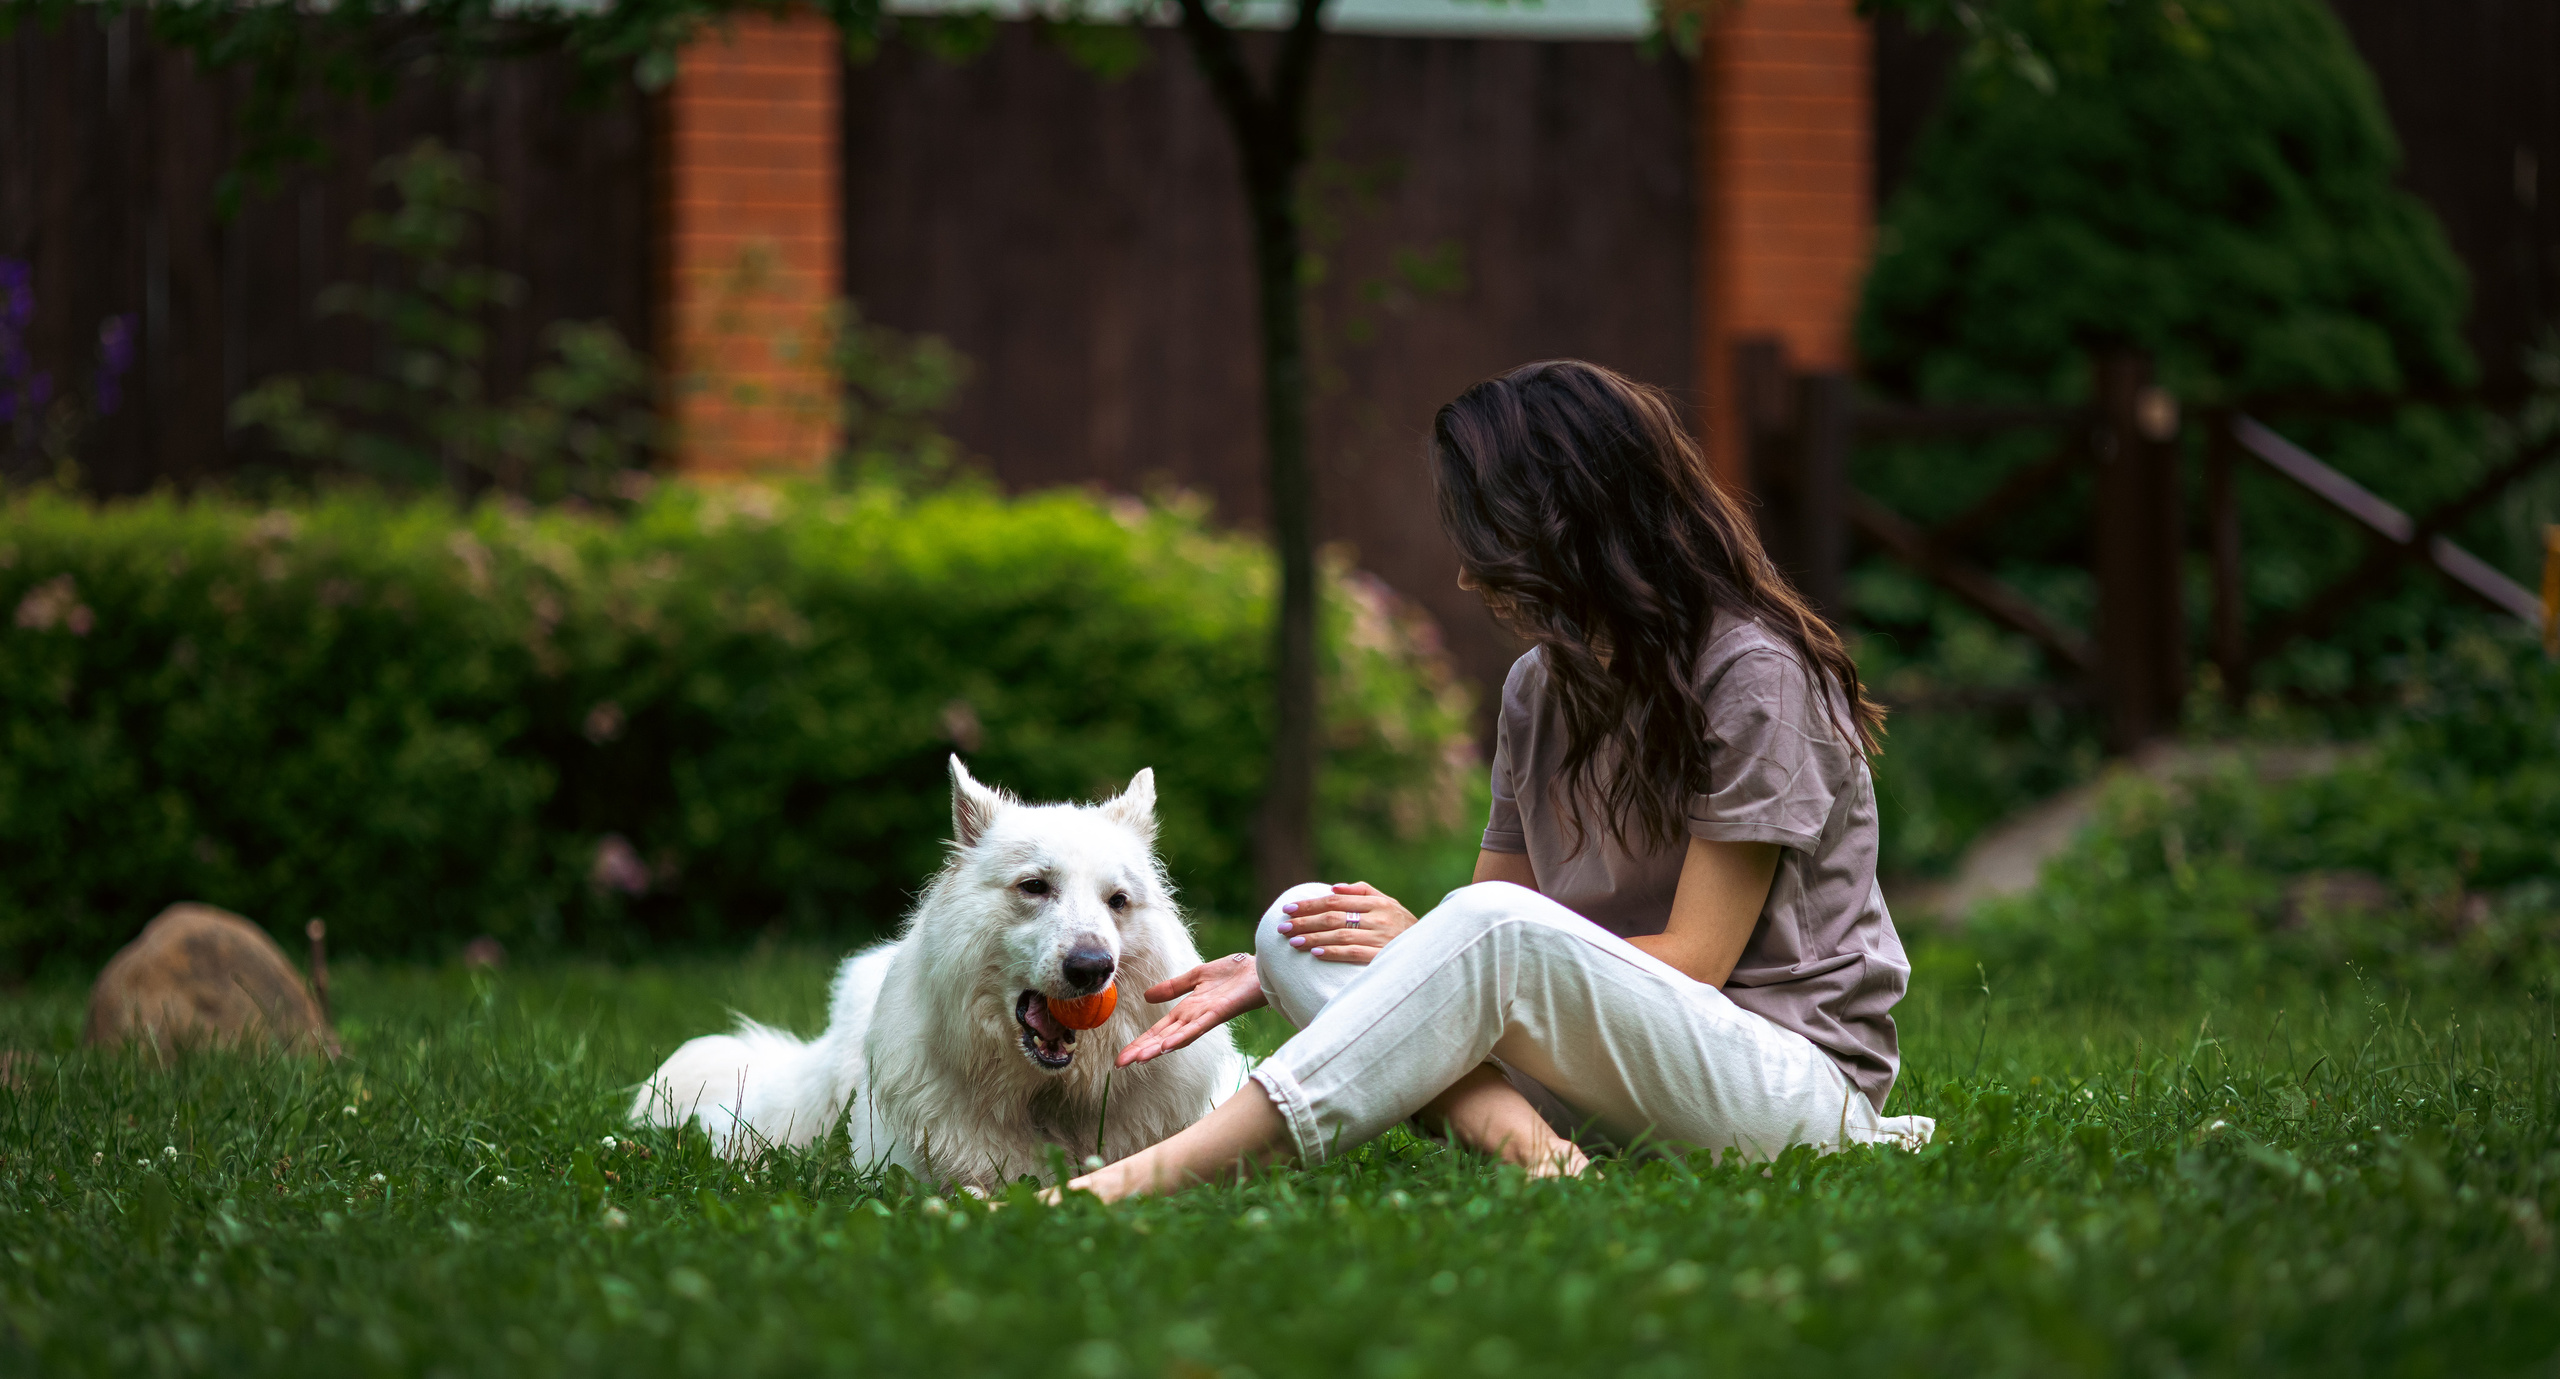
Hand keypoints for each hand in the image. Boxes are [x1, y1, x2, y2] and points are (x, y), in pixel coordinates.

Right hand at [1116, 953, 1265, 1066]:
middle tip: (1120, 1064)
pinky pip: (1198, 1027)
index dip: (1140, 1042)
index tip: (1122, 1057)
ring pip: (1177, 1036)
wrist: (1259, 969)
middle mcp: (1193, 1018)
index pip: (1159, 1030)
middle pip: (1163, 1037)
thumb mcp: (1195, 977)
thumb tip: (1147, 996)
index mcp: (1187, 1011)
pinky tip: (1168, 1046)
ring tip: (1138, 1059)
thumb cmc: (1233, 973)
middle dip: (1142, 1050)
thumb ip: (1173, 987)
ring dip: (1157, 1048)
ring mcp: (1205, 1018)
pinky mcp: (1219, 1013)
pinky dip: (1182, 1036)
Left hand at [1275, 882, 1417, 964]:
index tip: (1288, 908)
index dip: (1310, 904)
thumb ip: (1363, 892)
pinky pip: (1354, 953)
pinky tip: (1316, 954)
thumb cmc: (1404, 926)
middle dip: (1305, 921)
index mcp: (1378, 902)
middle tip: (1282, 926)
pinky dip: (1333, 953)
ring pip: (1340, 935)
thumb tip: (1334, 888)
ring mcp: (1381, 937)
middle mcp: (1378, 917)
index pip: (1335, 900)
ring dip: (1313, 938)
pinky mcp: (1383, 957)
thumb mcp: (1389, 903)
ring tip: (1292, 941)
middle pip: (1333, 916)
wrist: (1432, 951)